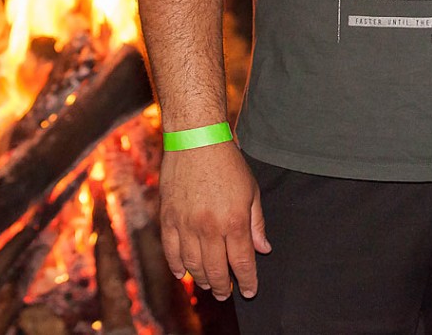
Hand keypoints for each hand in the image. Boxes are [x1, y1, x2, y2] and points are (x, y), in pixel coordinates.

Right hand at [158, 143, 270, 299]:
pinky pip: (170, 251)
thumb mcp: (251, 191)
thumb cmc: (227, 163)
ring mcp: (186, 225)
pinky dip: (177, 266)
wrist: (196, 139)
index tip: (250, 290)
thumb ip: (257, 223)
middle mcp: (209, 228)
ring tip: (209, 284)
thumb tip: (263, 249)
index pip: (242, 263)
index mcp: (234, 222)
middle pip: (216, 270)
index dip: (247, 281)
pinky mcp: (168, 218)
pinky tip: (183, 273)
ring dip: (202, 279)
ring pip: (193, 266)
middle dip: (224, 286)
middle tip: (227, 293)